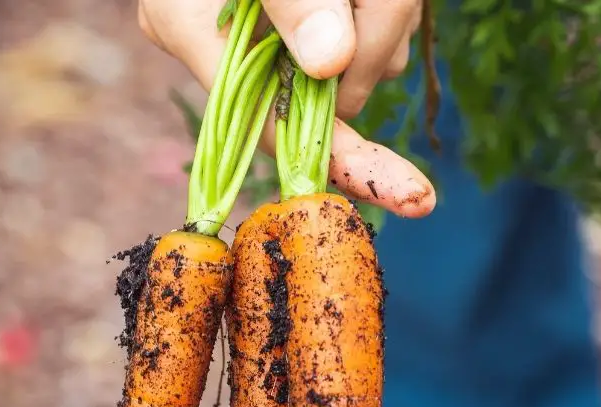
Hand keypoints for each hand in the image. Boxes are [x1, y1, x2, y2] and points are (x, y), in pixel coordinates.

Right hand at [138, 0, 435, 217]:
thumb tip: (331, 64)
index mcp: (191, 29)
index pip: (274, 127)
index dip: (344, 162)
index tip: (409, 194)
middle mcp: (227, 44)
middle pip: (332, 91)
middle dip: (378, 41)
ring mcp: (268, 34)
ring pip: (363, 59)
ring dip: (388, 13)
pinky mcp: (307, 20)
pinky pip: (369, 32)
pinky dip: (386, 6)